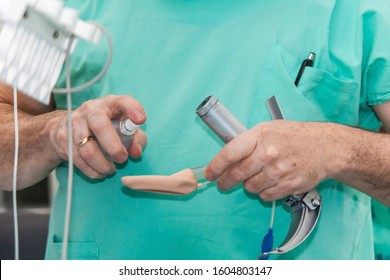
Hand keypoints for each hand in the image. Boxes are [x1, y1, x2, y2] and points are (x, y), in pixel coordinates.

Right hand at [51, 95, 146, 178]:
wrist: (67, 126)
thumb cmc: (105, 126)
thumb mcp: (122, 127)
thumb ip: (136, 138)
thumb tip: (136, 152)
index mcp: (110, 104)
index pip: (122, 101)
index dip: (132, 109)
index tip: (141, 120)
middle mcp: (91, 110)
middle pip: (100, 126)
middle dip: (114, 147)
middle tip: (122, 158)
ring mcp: (74, 123)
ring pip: (88, 149)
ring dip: (102, 164)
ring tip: (111, 169)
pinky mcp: (63, 138)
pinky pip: (78, 159)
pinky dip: (92, 170)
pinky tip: (99, 172)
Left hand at [205, 120, 334, 200]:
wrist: (324, 147)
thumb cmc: (293, 136)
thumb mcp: (267, 129)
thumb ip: (246, 142)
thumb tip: (225, 157)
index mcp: (259, 136)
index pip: (229, 154)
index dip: (216, 166)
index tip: (210, 174)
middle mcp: (268, 154)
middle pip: (237, 174)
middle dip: (226, 181)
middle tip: (223, 183)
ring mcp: (278, 171)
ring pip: (250, 187)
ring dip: (248, 185)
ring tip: (257, 176)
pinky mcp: (288, 185)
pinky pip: (265, 195)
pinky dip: (263, 191)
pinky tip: (269, 181)